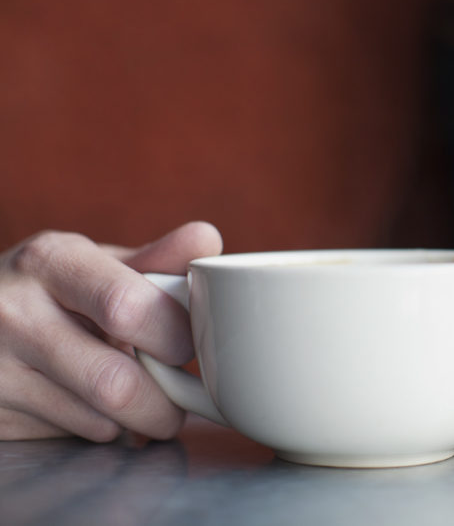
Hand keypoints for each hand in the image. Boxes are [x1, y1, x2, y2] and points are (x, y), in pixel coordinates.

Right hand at [0, 222, 221, 441]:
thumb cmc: (48, 287)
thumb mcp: (93, 262)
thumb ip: (156, 259)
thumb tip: (208, 241)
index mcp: (50, 262)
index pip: (126, 306)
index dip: (172, 334)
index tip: (186, 344)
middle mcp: (14, 314)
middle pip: (113, 382)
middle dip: (163, 399)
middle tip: (177, 392)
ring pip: (97, 421)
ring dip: (134, 419)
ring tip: (138, 396)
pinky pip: (69, 438)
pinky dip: (98, 430)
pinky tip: (91, 404)